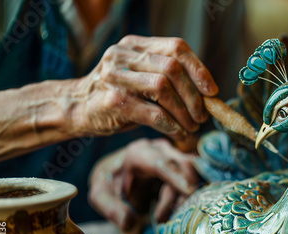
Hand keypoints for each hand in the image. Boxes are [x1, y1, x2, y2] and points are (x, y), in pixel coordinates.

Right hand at [70, 36, 217, 139]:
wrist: (75, 108)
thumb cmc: (116, 95)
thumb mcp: (139, 77)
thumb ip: (166, 77)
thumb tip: (206, 96)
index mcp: (135, 45)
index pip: (176, 47)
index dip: (199, 69)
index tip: (211, 91)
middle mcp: (124, 56)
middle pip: (172, 68)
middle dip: (194, 96)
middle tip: (202, 115)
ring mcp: (116, 78)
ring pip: (163, 89)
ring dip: (184, 112)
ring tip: (192, 126)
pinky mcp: (113, 102)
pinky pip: (153, 114)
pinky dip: (172, 125)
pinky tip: (179, 132)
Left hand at [88, 138, 198, 233]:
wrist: (116, 172)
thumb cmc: (109, 182)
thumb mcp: (100, 195)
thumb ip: (111, 208)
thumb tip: (129, 223)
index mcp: (138, 153)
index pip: (161, 163)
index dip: (176, 177)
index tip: (189, 191)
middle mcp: (160, 149)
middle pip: (183, 166)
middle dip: (182, 193)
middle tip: (163, 219)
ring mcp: (174, 155)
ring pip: (193, 172)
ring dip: (187, 196)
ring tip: (165, 217)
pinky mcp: (183, 165)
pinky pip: (197, 176)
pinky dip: (193, 193)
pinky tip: (180, 210)